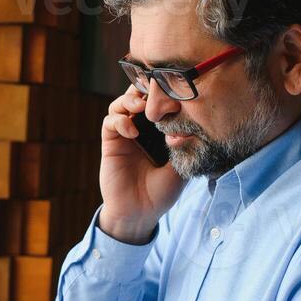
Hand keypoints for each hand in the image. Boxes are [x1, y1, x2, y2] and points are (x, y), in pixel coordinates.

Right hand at [100, 88, 185, 242]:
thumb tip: (191, 123)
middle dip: (144, 88)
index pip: (159, 103)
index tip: (173, 87)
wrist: (141, 213)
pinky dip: (119, 120)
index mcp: (159, 131)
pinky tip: (132, 131)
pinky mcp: (111, 143)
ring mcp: (124, 134)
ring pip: (121, 104)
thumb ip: (184, 145)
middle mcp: (141, 129)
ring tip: (141, 107)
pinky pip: (110, 122)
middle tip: (153, 89)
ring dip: (129, 100)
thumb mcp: (181, 166)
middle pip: (138, 96)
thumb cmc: (162, 192)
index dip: (163, 91)